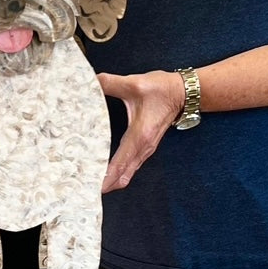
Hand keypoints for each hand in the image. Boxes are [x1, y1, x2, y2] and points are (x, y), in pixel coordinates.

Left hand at [98, 70, 185, 191]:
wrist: (182, 93)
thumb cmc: (161, 90)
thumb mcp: (134, 83)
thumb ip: (110, 83)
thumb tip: (91, 81)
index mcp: (140, 136)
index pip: (120, 164)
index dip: (106, 178)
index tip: (92, 187)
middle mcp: (143, 148)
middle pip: (123, 175)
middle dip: (106, 184)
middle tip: (84, 187)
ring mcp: (146, 149)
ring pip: (127, 173)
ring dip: (112, 180)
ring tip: (90, 182)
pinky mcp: (145, 147)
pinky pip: (130, 166)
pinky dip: (118, 173)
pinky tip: (105, 171)